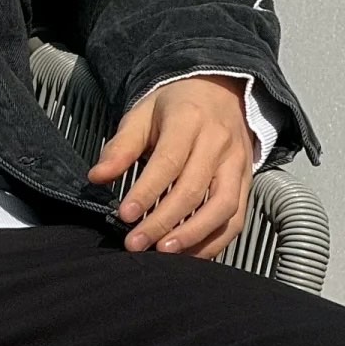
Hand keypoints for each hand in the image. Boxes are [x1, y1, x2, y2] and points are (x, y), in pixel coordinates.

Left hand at [86, 74, 255, 259]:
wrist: (221, 92)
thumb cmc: (176, 106)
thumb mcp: (143, 114)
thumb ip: (121, 147)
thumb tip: (97, 177)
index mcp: (189, 120)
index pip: (168, 162)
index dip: (146, 192)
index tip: (124, 215)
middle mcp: (218, 143)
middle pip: (192, 190)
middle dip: (162, 222)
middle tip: (136, 243)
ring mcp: (237, 165)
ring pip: (222, 209)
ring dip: (192, 236)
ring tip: (163, 252)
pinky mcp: (247, 183)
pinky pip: (236, 219)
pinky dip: (214, 241)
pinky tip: (189, 253)